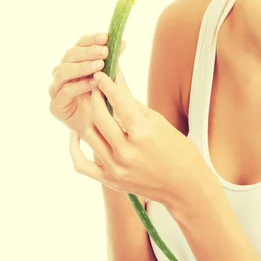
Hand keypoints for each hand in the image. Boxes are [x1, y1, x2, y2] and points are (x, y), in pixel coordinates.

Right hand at [48, 33, 125, 168]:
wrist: (101, 132)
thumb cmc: (106, 102)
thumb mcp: (111, 79)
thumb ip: (113, 62)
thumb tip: (122, 42)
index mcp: (75, 62)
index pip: (80, 44)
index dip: (92, 39)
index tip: (107, 36)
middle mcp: (63, 73)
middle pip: (70, 55)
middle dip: (88, 51)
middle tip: (105, 51)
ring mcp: (56, 88)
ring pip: (63, 70)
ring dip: (82, 66)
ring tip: (100, 65)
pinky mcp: (56, 106)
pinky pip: (65, 91)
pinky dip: (79, 85)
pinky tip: (94, 83)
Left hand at [68, 65, 207, 211]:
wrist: (185, 186)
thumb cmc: (178, 150)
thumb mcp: (158, 121)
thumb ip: (133, 103)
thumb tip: (117, 81)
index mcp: (142, 133)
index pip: (118, 101)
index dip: (107, 84)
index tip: (101, 74)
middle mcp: (127, 151)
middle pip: (100, 116)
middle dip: (96, 97)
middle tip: (96, 87)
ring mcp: (116, 168)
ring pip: (89, 135)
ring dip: (89, 117)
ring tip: (93, 107)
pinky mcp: (111, 181)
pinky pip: (82, 164)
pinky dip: (75, 148)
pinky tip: (77, 134)